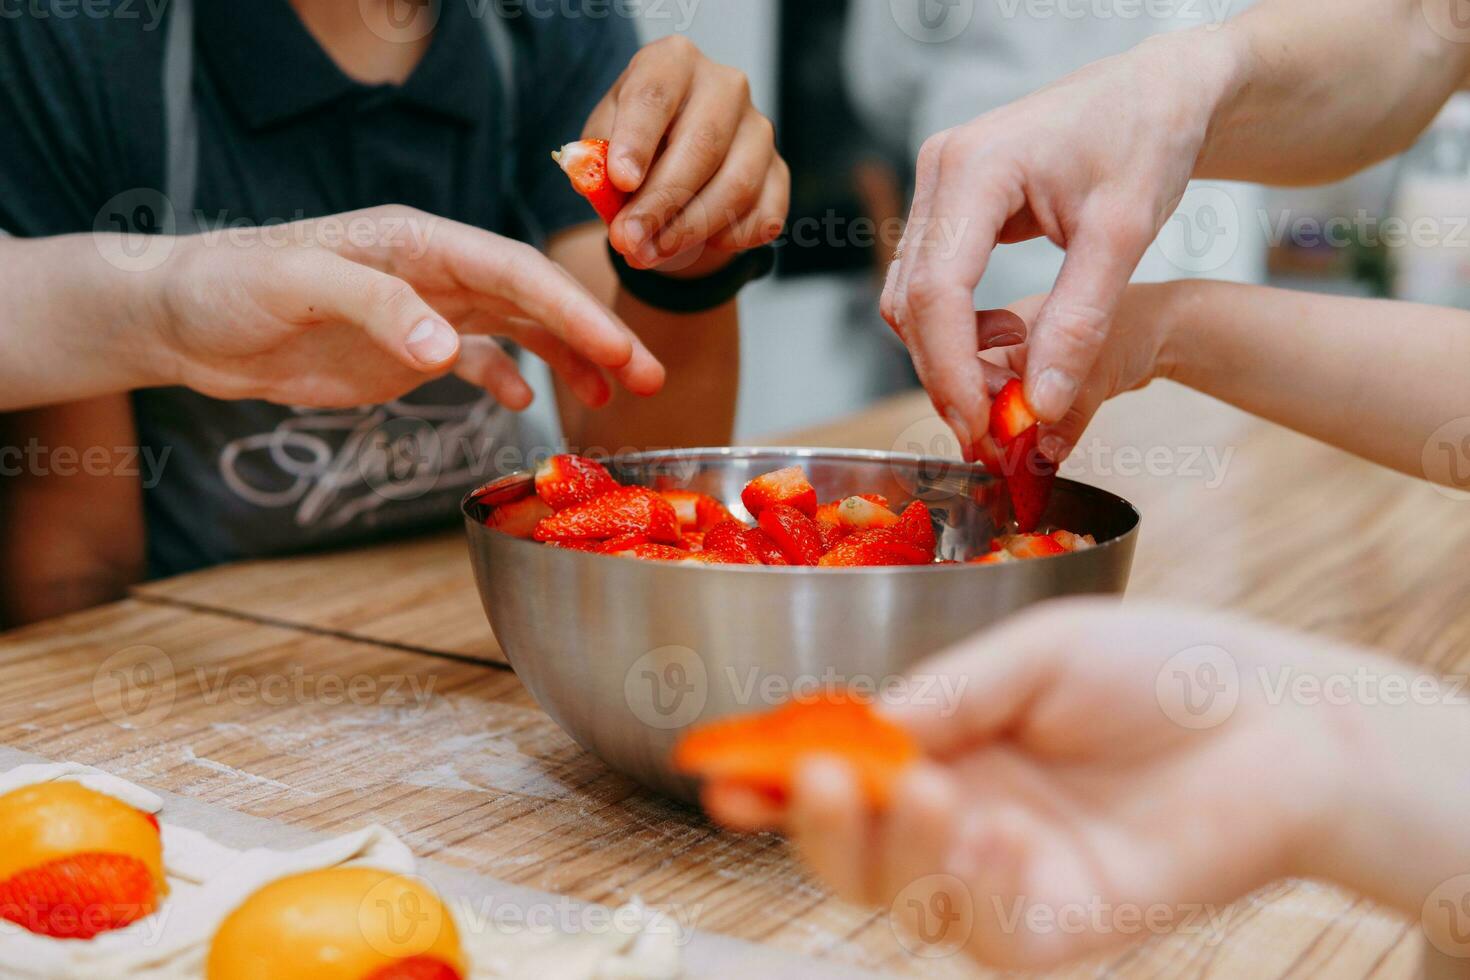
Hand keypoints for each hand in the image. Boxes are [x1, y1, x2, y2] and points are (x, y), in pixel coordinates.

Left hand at [148, 205, 664, 408]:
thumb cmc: (230, 288)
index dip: (575, 311)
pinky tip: (527, 405)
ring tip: (612, 398)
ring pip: (519, 330)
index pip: (517, 272)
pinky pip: (477, 360)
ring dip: (568, 360)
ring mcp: (425, 313)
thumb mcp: (298, 286)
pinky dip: (508, 379)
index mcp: (419, 243)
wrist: (184, 321)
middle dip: (596, 337)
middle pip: (535, 300)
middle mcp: (434, 273)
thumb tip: (451, 348)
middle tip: (650, 380)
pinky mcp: (406, 350)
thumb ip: (378, 308)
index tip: (622, 351)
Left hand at [586, 36, 788, 272]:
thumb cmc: (635, 148)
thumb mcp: (603, 144)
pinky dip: (729, 238)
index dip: (637, 140)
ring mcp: (759, 129)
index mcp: (673, 62)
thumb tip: (602, 183)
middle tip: (629, 241)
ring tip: (650, 254)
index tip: (621, 182)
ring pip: (736, 185)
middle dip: (662, 202)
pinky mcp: (779, 171)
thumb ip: (597, 160)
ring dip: (690, 229)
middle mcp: (724, 86)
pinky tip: (696, 245)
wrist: (676, 170)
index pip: (656, 95)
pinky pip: (764, 214)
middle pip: (702, 145)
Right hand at [703, 599, 1450, 968]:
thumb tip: (854, 727)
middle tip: (812, 778)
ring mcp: (1005, 878)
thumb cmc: (1159, 671)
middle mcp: (962, 815)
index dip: (774, 773)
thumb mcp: (1035, 654)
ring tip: (927, 794)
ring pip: (898, 896)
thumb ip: (943, 695)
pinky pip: (980, 930)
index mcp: (948, 745)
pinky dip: (971, 887)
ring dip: (892, 849)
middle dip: (813, 821)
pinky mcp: (1056, 930)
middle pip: (849, 849)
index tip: (717, 768)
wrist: (1283, 724)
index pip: (841, 770)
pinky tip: (1002, 837)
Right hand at [881, 32, 1239, 454]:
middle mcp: (940, 171)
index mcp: (975, 168)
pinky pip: (930, 280)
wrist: (1156, 89)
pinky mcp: (948, 201)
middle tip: (997, 431)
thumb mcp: (1122, 235)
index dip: (950, 370)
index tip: (984, 427)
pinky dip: (958, 328)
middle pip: (911, 301)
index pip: (935, 291)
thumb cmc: (1146, 139)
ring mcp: (937, 184)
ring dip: (950, 355)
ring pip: (911, 297)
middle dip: (948, 374)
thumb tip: (1040, 407)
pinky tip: (1008, 341)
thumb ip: (1079, 324)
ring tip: (1013, 383)